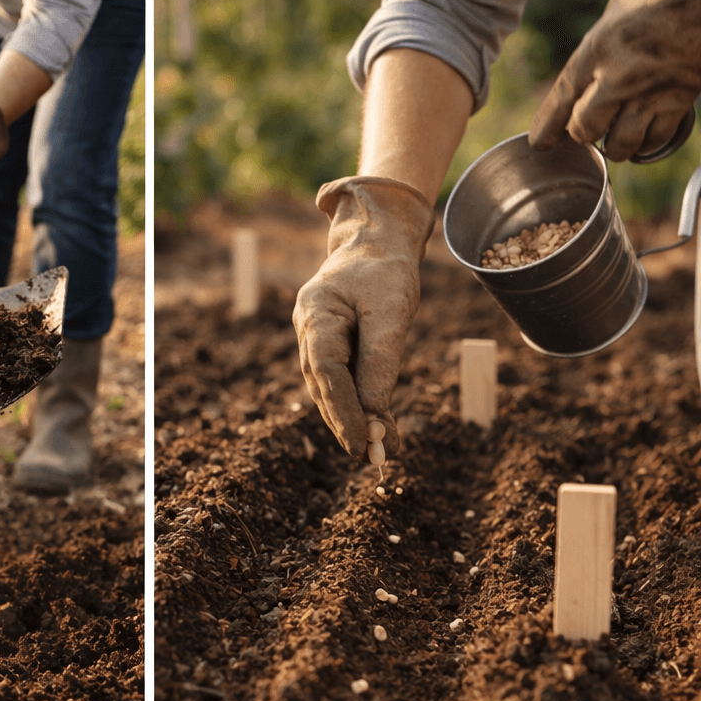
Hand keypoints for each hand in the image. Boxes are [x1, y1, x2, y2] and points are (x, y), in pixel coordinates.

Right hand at [293, 177, 434, 458]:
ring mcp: (314, 338)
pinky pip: (338, 381)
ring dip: (350, 420)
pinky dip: (354, 405)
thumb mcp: (392, 309)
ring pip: (328, 388)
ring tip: (376, 451)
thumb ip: (381, 360)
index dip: (343, 410)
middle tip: (371, 457)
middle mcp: (308, 329)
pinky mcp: (329, 346)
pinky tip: (372, 427)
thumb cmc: (386, 270)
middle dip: (346, 423)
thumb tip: (376, 414)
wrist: (376, 242)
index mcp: (316, 312)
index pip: (327, 371)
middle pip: (323, 386)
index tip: (364, 443)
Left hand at [530, 0, 700, 160]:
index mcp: (597, 48)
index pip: (561, 99)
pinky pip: (656, 139)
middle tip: (590, 129)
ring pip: (620, 143)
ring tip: (617, 142)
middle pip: (585, 128)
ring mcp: (650, 91)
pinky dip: (648, 145)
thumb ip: (601, 40)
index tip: (541, 143)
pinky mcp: (680, 99)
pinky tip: (644, 140)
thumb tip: (587, 62)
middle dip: (584, 133)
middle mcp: (618, 75)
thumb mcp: (620, 7)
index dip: (547, 126)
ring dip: (616, 146)